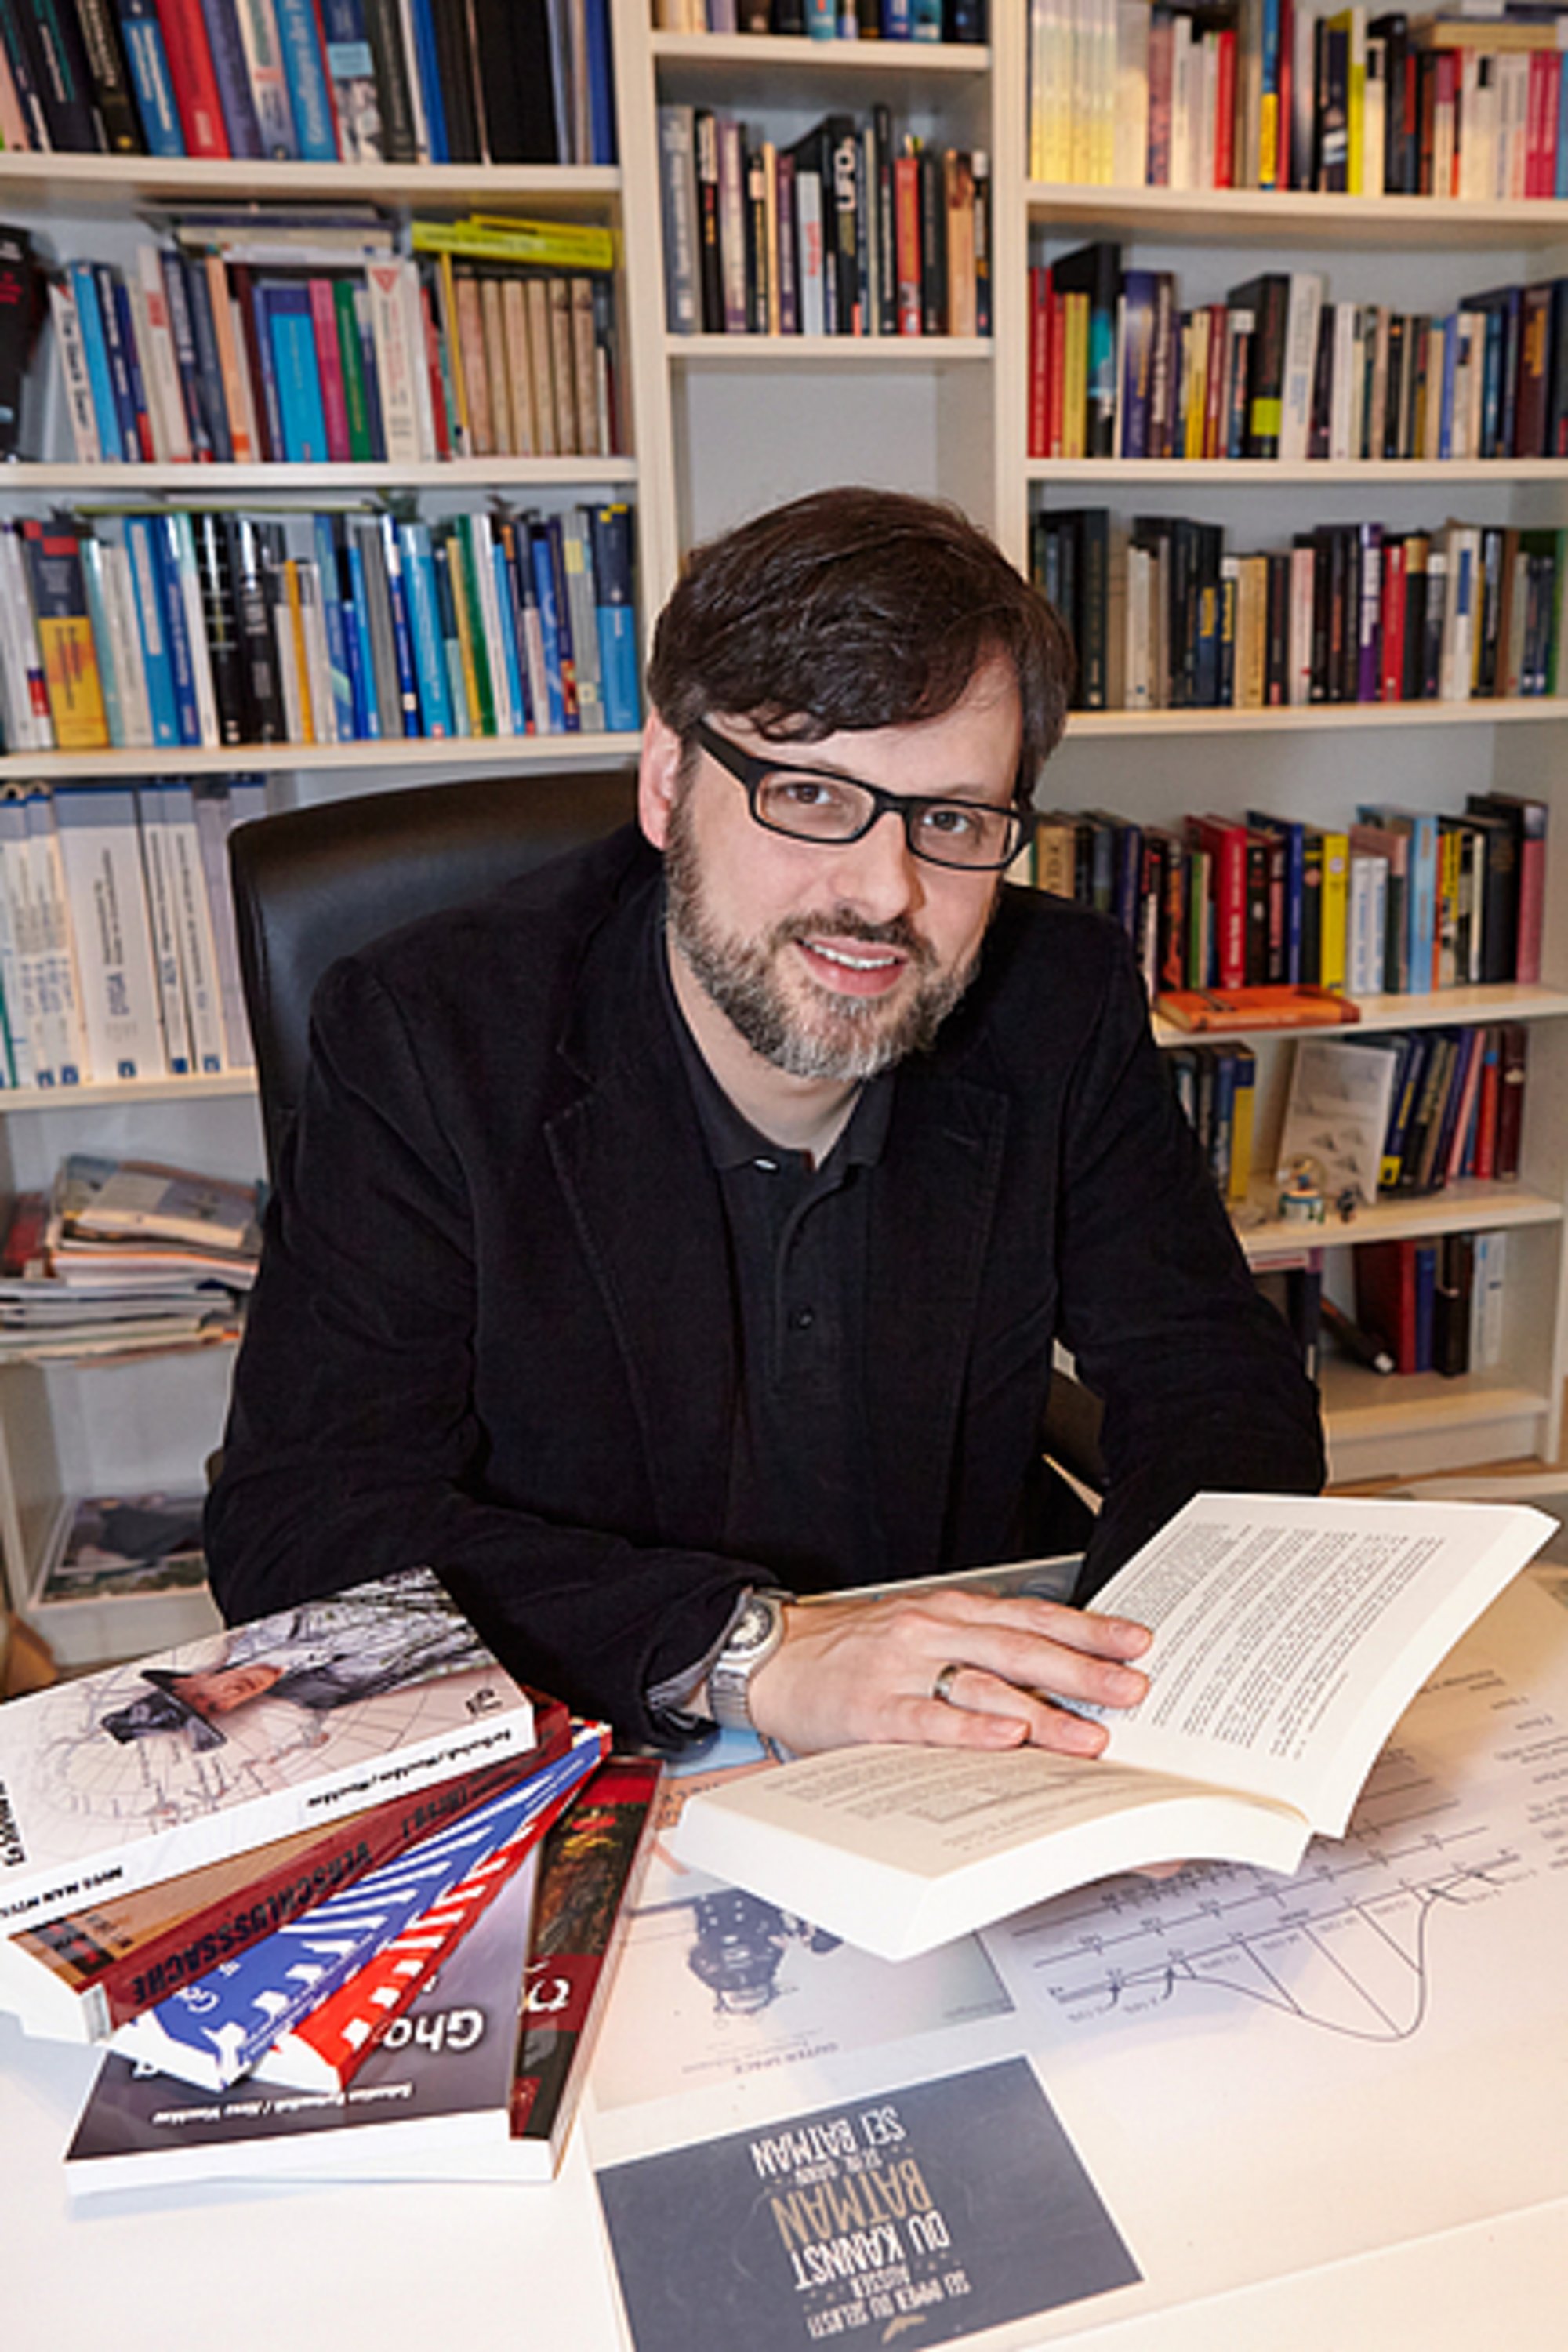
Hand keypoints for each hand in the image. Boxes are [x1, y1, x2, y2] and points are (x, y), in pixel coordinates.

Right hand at [745, 1585, 1150, 1757]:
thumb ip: (974, 1645)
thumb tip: (1050, 1672)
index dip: (1086, 1627)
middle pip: (1020, 1648)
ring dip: (1043, 1711)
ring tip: (1090, 1734)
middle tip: (1132, 1688)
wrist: (771, 1654)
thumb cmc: (850, 1649)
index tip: (1135, 1641)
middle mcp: (931, 1631)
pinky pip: (929, 1720)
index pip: (1030, 1615)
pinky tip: (1007, 1738)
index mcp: (947, 1610)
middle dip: (1083, 1669)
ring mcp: (902, 1668)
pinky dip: (971, 1730)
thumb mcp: (918, 1628)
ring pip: (984, 1686)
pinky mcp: (873, 1708)